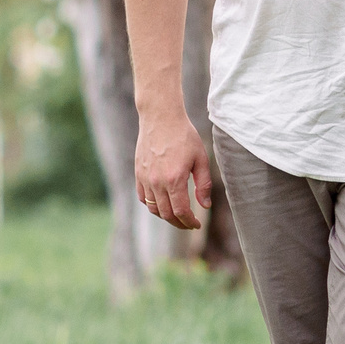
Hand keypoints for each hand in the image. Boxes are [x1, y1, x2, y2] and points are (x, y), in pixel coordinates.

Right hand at [135, 107, 211, 230]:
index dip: (189, 222)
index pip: (180, 211)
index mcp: (174, 179)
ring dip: (165, 216)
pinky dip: (152, 206)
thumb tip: (205, 205)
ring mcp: (145, 179)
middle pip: (166, 214)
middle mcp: (157, 182)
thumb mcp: (201, 159)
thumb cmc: (185, 136)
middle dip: (179, 223)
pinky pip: (143, 197)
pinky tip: (162, 204)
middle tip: (189, 224)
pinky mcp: (138, 174)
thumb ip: (204, 184)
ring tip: (177, 216)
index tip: (197, 225)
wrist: (161, 119)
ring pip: (153, 208)